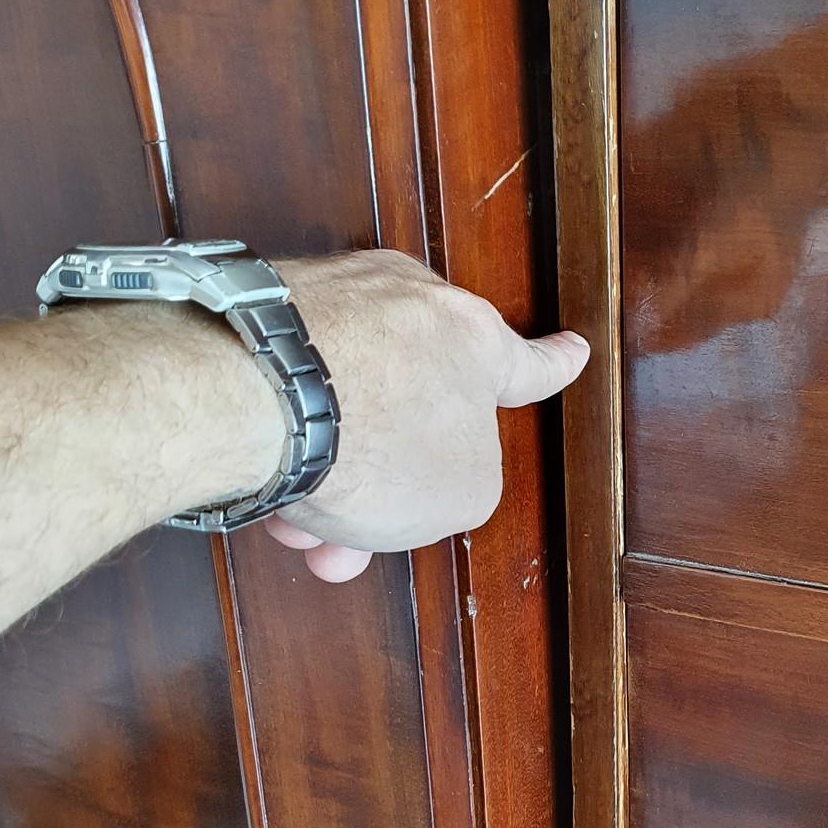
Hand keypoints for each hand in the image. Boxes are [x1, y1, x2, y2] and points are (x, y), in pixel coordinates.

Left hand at [259, 251, 587, 580]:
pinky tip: (262, 486)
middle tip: (365, 531)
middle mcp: (405, 302)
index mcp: (474, 339)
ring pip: (342, 402)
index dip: (552, 367)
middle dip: (389, 476)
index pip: (526, 363)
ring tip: (301, 527)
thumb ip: (464, 480)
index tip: (571, 351)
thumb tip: (424, 473)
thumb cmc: (373, 440)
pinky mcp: (257, 308)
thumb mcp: (464, 495)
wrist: (256, 395)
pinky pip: (286, 386)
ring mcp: (330, 296)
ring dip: (328, 472)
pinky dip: (281, 438)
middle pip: (411, 402)